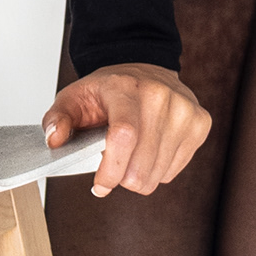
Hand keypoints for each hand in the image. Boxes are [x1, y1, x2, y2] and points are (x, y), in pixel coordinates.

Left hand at [41, 63, 210, 197]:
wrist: (144, 69)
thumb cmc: (108, 91)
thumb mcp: (73, 98)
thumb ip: (57, 119)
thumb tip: (54, 140)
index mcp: (126, 88)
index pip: (124, 135)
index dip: (111, 169)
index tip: (99, 185)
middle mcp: (161, 95)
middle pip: (142, 164)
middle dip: (122, 179)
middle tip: (112, 171)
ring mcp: (185, 109)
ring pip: (158, 174)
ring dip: (139, 176)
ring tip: (130, 157)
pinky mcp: (200, 123)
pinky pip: (174, 170)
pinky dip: (157, 171)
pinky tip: (149, 151)